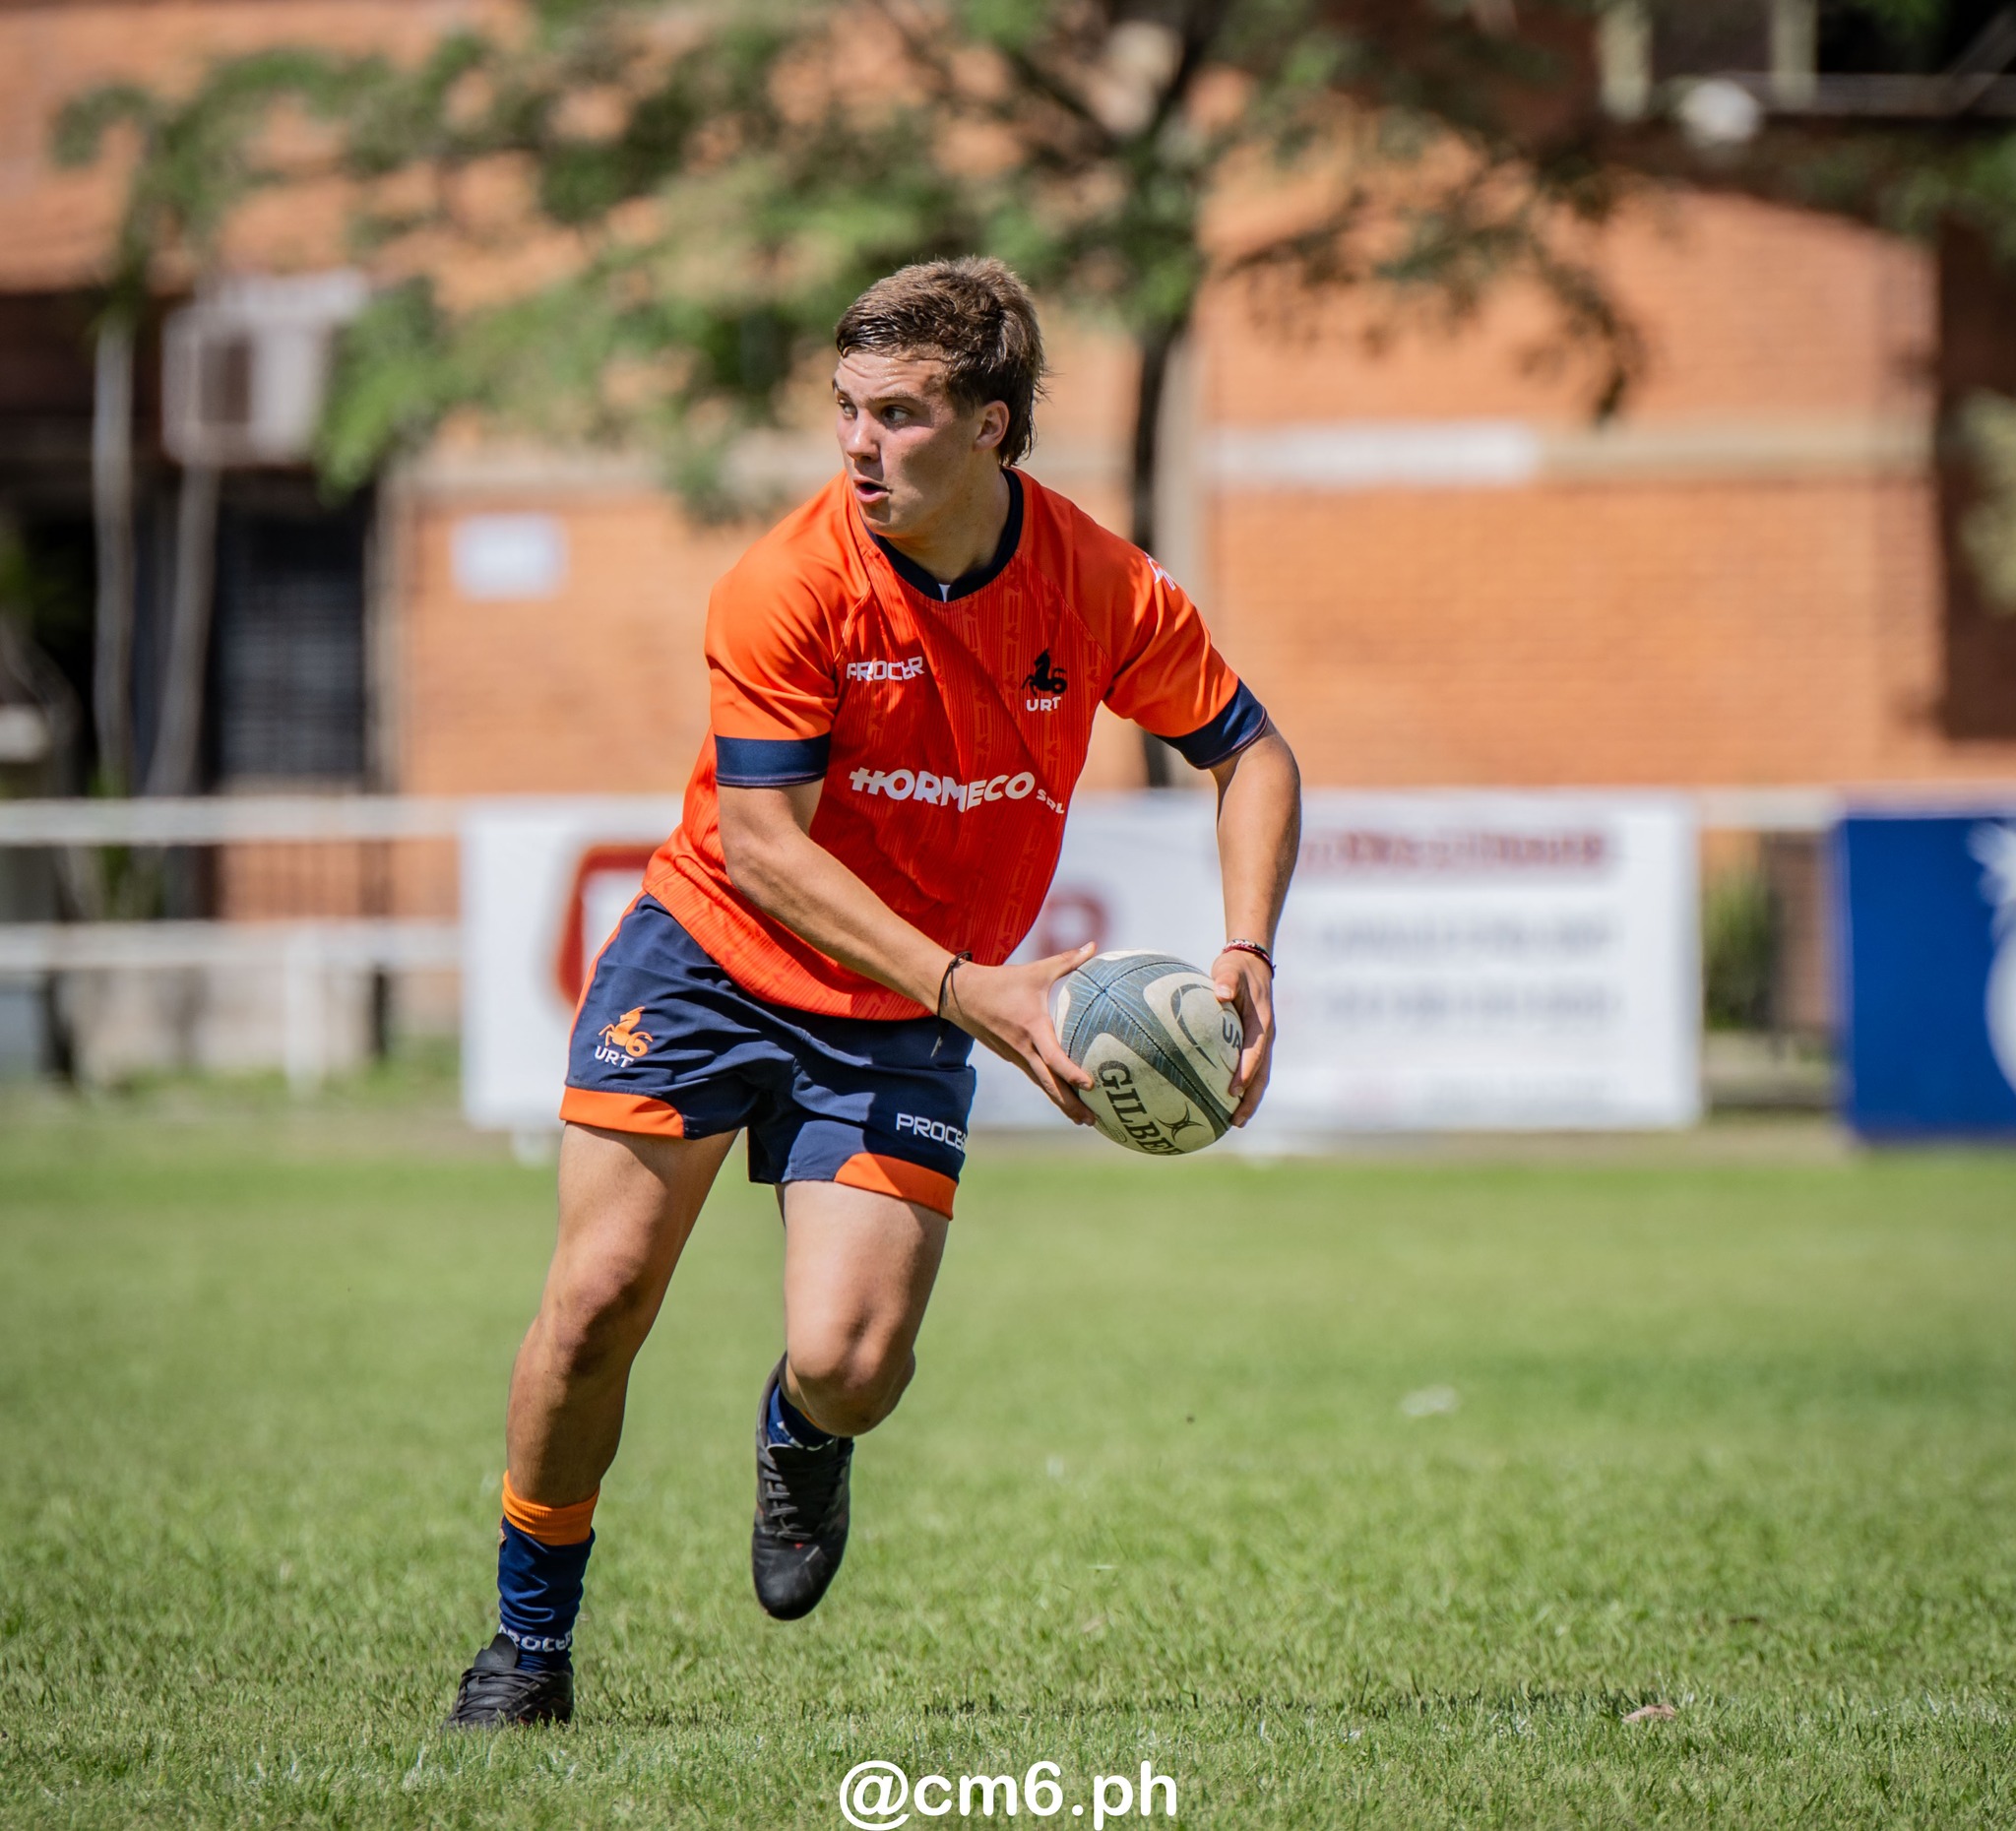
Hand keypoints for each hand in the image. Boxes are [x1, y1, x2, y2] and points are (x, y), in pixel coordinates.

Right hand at [942, 943, 1097, 1123]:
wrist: (961, 996)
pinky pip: (1034, 1078)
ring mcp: (1015, 1057)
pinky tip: (1064, 1098)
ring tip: (1083, 1119)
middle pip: (1049, 1084)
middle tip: (1093, 1120)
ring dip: (1062, 1103)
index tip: (1090, 1085)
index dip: (1071, 1073)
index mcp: (1032, 1028)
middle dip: (1071, 1104)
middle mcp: (1024, 1049)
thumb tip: (1094, 945)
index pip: (1053, 1058)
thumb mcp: (1036, 970)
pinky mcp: (1011, 1058)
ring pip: (1042, 1086)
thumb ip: (1068, 960)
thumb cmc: (1001, 982)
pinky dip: (1050, 1090)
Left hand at [1211, 948, 1275, 1126]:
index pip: (1255, 1052)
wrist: (1253, 963)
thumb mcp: (1230, 969)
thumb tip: (1220, 993)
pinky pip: (1253, 1069)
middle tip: (1237, 1121)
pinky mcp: (1256, 1043)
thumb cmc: (1237, 968)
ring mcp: (1263, 1042)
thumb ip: (1225, 981)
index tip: (1233, 1090)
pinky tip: (1227, 1102)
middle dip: (1251, 1099)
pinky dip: (1245, 1088)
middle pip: (1262, 1075)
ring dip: (1250, 1100)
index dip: (1247, 1072)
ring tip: (1235, 1122)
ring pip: (1260, 1077)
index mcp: (1261, 1022)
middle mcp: (1266, 1037)